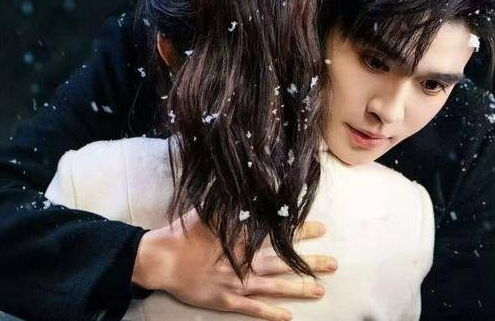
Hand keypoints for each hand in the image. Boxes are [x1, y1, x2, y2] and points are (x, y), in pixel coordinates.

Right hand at [132, 208, 336, 320]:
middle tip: (333, 264)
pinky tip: (288, 316)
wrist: (161, 259)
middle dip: (310, 262)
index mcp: (241, 237)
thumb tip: (248, 186)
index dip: (301, 230)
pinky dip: (271, 313)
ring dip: (298, 288)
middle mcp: (244, 261)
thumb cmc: (183, 232)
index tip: (321, 228)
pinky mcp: (226, 301)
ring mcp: (236, 283)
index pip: (278, 234)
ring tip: (320, 290)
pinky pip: (253, 309)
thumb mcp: (208, 209)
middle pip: (283, 262)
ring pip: (274, 287)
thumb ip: (230, 202)